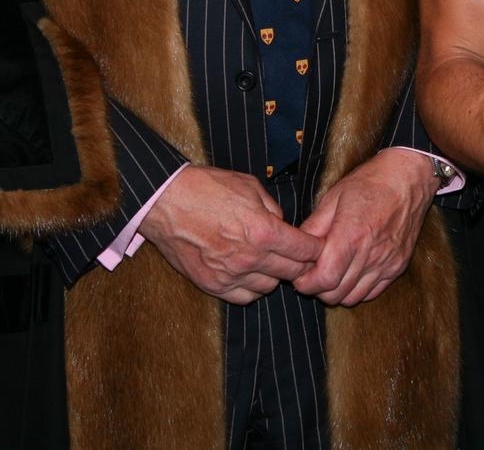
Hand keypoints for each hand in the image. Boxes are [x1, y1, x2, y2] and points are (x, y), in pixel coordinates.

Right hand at [139, 165, 320, 303]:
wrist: (165, 202)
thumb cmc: (207, 188)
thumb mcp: (250, 187)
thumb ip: (273, 209)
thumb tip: (284, 226)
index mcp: (263, 231)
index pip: (305, 251)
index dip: (316, 249)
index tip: (317, 247)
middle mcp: (250, 258)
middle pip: (292, 273)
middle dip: (300, 264)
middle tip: (298, 256)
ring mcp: (230, 275)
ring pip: (269, 287)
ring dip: (274, 276)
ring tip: (269, 261)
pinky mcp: (212, 285)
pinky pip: (244, 297)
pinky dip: (251, 287)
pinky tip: (249, 273)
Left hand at [294, 150, 435, 305]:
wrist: (408, 178)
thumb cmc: (370, 183)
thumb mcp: (334, 197)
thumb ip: (314, 227)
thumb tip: (296, 247)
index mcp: (351, 235)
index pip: (324, 279)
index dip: (306, 283)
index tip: (300, 275)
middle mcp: (371, 254)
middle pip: (336, 293)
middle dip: (317, 289)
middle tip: (312, 274)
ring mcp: (387, 263)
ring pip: (353, 298)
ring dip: (337, 291)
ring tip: (331, 274)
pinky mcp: (398, 266)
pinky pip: (373, 293)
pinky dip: (357, 290)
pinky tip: (351, 273)